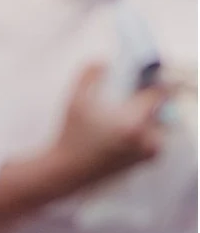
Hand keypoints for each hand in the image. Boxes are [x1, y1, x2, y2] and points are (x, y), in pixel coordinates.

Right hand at [48, 64, 166, 195]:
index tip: (143, 74)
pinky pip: (154, 138)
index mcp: (133, 122)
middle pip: (161, 109)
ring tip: (125, 109)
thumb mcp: (76, 100)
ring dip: (148, 114)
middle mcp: (146, 139)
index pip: (158, 95)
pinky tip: (123, 125)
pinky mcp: (144, 161)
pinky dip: (145, 128)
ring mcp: (147, 153)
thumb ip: (89, 75)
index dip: (153, 80)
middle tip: (131, 91)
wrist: (71, 170)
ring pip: (159, 124)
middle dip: (149, 98)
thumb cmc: (72, 135)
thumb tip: (103, 61)